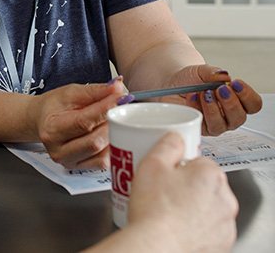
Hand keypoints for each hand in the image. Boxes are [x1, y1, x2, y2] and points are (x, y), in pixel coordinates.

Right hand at [31, 79, 127, 168]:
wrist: (41, 121)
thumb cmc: (54, 107)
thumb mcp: (70, 93)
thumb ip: (95, 91)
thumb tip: (117, 86)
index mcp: (52, 129)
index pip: (84, 121)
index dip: (105, 109)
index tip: (121, 97)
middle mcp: (58, 149)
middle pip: (95, 140)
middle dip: (112, 124)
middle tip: (120, 110)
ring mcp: (68, 161)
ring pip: (101, 154)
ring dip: (113, 137)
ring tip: (113, 122)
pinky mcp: (79, 168)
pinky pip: (103, 163)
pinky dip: (111, 149)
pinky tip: (110, 135)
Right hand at [127, 132, 236, 252]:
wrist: (156, 246)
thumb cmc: (154, 208)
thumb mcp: (151, 163)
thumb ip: (167, 144)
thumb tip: (176, 137)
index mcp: (211, 174)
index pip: (198, 161)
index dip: (178, 167)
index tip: (166, 174)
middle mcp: (225, 198)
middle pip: (204, 184)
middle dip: (186, 186)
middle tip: (163, 192)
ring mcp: (226, 223)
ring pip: (208, 207)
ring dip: (193, 206)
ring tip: (167, 212)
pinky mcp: (221, 243)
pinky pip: (209, 228)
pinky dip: (196, 227)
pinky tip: (177, 227)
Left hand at [160, 65, 262, 134]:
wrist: (173, 82)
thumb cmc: (191, 78)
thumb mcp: (202, 70)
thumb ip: (213, 72)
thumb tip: (223, 76)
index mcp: (236, 100)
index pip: (253, 104)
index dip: (248, 95)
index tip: (236, 83)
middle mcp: (228, 115)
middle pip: (240, 117)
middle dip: (231, 103)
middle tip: (220, 89)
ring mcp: (214, 123)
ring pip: (221, 125)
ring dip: (214, 109)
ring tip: (205, 93)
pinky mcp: (199, 127)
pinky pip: (202, 124)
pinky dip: (198, 109)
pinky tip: (192, 96)